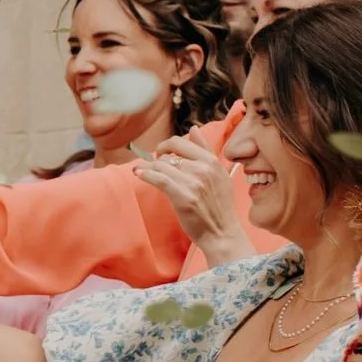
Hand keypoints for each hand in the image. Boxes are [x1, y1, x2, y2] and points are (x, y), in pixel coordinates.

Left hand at [131, 136, 244, 256]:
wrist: (222, 233)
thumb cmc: (219, 206)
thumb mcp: (219, 174)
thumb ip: (205, 150)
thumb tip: (193, 129)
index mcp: (212, 161)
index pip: (181, 142)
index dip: (166, 145)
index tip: (160, 153)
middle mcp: (203, 168)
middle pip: (169, 154)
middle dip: (157, 158)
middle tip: (153, 165)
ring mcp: (193, 182)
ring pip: (161, 165)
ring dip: (148, 168)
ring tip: (141, 171)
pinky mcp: (183, 196)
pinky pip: (158, 178)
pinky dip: (145, 174)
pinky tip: (139, 174)